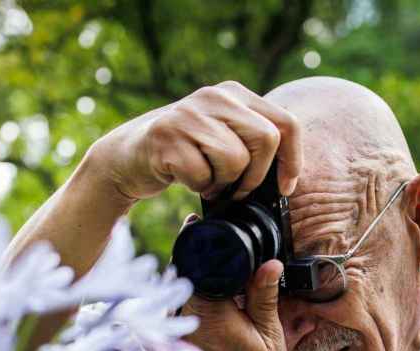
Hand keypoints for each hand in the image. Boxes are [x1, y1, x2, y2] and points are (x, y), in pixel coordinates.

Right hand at [90, 81, 301, 202]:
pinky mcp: (166, 136)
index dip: (292, 160)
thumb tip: (289, 179)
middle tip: (236, 188)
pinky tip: (184, 177)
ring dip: (223, 183)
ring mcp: (189, 114)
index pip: (286, 123)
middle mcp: (215, 96)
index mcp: (236, 93)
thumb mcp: (223, 136)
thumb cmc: (185, 154)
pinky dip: (198, 187)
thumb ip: (253, 142)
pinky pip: (203, 175)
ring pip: (235, 160)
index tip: (285, 187)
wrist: (127, 157)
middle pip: (266, 140)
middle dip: (256, 176)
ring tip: (206, 179)